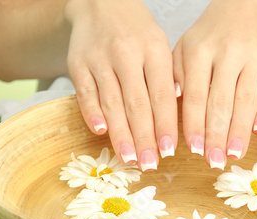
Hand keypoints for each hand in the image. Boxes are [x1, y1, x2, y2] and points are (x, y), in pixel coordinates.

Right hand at [65, 0, 177, 171]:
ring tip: (129, 158)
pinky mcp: (78, 63)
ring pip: (111, 102)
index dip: (165, 125)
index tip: (169, 150)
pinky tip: (100, 132)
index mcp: (153, 50)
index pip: (161, 95)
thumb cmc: (137, 32)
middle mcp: (126, 53)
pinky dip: (92, 113)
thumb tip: (178, 117)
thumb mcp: (160, 47)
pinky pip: (85, 92)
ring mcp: (99, 58)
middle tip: (150, 164)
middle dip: (144, 138)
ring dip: (120, 133)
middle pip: (137, 103)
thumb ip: (168, 79)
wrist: (101, 3)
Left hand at [173, 0, 256, 168]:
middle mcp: (228, 52)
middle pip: (221, 102)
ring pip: (246, 100)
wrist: (247, 6)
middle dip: (217, 136)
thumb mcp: (185, 48)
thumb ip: (177, 77)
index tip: (193, 149)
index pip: (196, 95)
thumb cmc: (211, 35)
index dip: (195, 125)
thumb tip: (171, 114)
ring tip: (234, 155)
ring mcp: (254, 56)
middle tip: (214, 162)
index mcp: (200, 50)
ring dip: (239, 132)